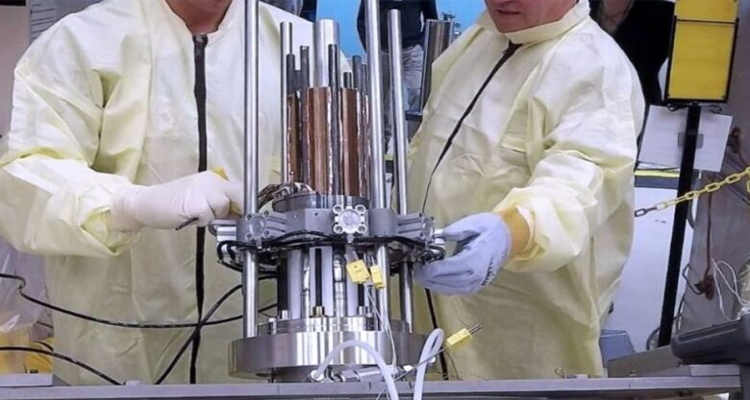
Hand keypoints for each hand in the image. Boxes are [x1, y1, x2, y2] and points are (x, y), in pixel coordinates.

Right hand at [110, 171, 242, 230]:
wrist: (147, 203)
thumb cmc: (174, 204)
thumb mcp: (200, 200)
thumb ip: (220, 205)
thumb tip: (239, 217)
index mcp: (213, 179)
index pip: (241, 188)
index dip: (245, 204)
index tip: (244, 215)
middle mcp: (210, 180)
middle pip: (238, 195)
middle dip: (233, 210)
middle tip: (218, 218)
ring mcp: (203, 190)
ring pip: (223, 207)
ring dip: (214, 217)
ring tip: (197, 216)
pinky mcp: (195, 202)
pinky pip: (209, 217)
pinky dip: (202, 222)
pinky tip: (190, 217)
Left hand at [416, 213, 511, 294]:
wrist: (508, 238)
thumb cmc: (491, 229)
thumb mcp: (473, 223)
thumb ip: (454, 231)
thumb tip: (438, 235)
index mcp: (475, 259)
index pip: (448, 269)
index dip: (430, 270)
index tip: (418, 265)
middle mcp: (476, 275)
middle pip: (446, 282)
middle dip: (428, 277)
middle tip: (415, 269)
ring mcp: (476, 283)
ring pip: (448, 289)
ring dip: (433, 283)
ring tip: (421, 274)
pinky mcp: (475, 286)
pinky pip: (454, 290)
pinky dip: (441, 286)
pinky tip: (433, 279)